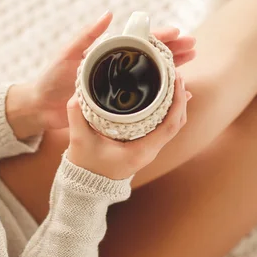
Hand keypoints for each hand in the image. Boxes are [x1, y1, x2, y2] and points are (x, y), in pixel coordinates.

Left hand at [6, 14, 195, 139]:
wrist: (42, 106)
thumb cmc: (52, 77)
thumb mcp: (68, 54)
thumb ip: (87, 36)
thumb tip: (109, 13)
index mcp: (108, 53)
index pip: (140, 41)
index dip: (160, 36)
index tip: (179, 33)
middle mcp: (117, 68)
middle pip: (152, 56)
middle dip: (174, 50)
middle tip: (195, 47)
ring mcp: (119, 86)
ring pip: (153, 75)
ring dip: (173, 70)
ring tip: (192, 65)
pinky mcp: (119, 104)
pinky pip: (146, 98)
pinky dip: (163, 96)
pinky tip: (179, 96)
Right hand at [67, 72, 190, 179]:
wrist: (87, 184)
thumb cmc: (85, 164)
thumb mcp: (78, 139)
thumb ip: (77, 115)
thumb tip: (77, 93)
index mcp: (140, 151)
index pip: (170, 125)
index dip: (177, 102)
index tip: (176, 79)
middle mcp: (150, 150)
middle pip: (176, 122)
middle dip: (179, 97)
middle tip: (175, 73)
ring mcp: (149, 149)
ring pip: (172, 124)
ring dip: (175, 103)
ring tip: (171, 79)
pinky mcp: (144, 145)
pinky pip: (163, 126)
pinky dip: (167, 110)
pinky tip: (164, 95)